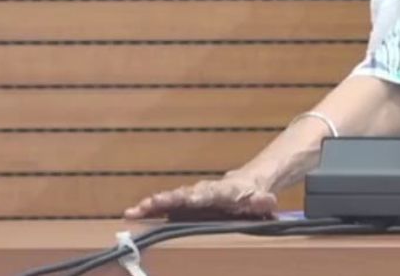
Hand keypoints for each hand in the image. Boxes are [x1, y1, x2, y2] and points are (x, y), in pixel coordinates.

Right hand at [122, 174, 276, 220]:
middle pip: (183, 195)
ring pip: (171, 199)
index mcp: (222, 192)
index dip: (196, 197)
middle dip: (165, 200)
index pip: (208, 194)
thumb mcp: (262, 199)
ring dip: (152, 205)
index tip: (185, 199)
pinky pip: (166, 205)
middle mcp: (203, 191)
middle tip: (146, 205)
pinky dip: (150, 209)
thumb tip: (267, 201)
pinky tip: (131, 215)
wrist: (248, 183)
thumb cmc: (253, 196)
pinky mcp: (185, 203)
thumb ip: (263, 201)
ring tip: (132, 211)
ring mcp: (192, 196)